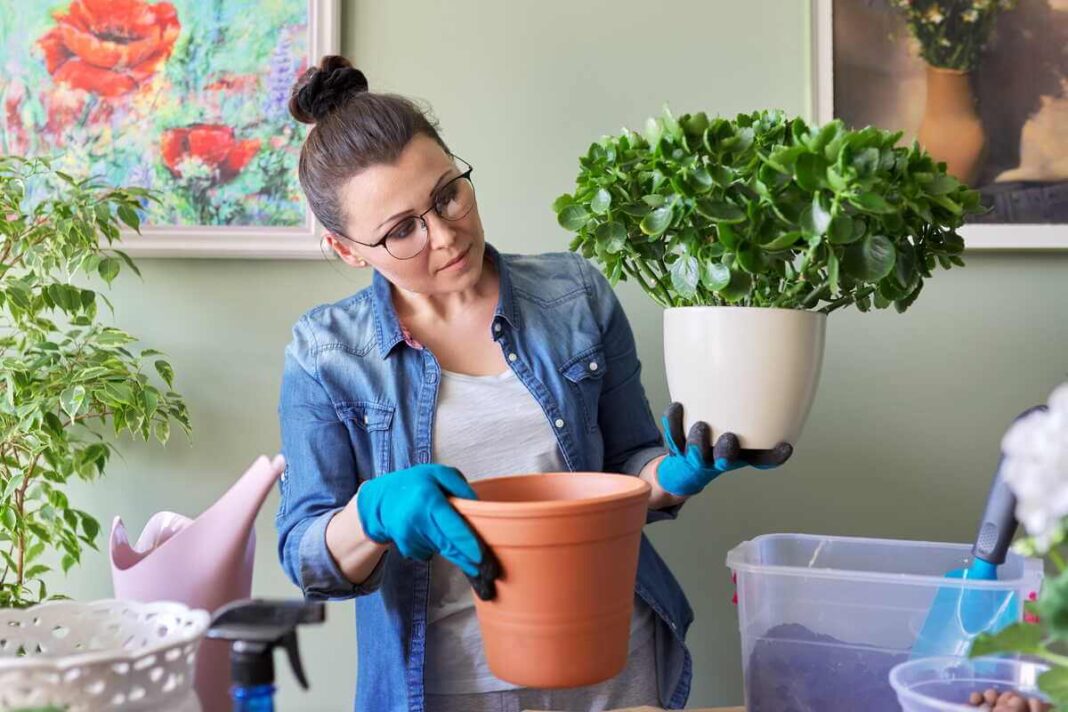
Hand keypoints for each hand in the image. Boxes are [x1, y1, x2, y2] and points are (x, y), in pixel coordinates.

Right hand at [356, 463, 499, 599]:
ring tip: (455, 542)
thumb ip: (460, 486)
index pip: (451, 525)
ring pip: (442, 550)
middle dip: (467, 559)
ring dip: (453, 551)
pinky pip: (431, 553)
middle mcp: (417, 521)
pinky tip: (430, 533)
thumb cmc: (415, 483)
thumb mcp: (439, 473)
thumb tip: (478, 506)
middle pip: (449, 545)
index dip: (466, 543)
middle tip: (486, 571)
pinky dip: (436, 546)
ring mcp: (410, 537)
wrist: (380, 500)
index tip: (480, 557)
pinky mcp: (407, 548)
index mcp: (428, 500)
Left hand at [655, 402, 792, 496]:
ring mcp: (693, 453)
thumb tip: (789, 433)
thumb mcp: (745, 447)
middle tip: (729, 439)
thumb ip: (764, 440)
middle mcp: (716, 459)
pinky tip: (677, 407)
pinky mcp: (675, 443)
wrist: (686, 468)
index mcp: (738, 457)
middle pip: (721, 461)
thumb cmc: (721, 449)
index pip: (759, 460)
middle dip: (725, 453)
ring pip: (694, 451)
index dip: (771, 457)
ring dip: (697, 441)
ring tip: (700, 425)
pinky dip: (672, 421)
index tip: (783, 447)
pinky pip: (671, 433)